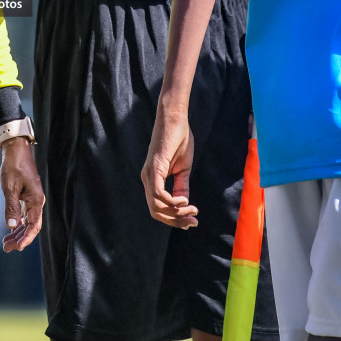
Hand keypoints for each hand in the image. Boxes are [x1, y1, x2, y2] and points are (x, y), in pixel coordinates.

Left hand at [0, 137, 44, 250]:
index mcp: (36, 201)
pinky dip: (17, 223)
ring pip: (27, 222)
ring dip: (17, 233)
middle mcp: (37, 202)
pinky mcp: (28, 197)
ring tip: (6, 243)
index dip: (26, 238)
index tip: (17, 248)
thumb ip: (11, 207)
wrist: (16, 150)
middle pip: (31, 226)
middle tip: (7, 248)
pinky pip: (25, 215)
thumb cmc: (13, 166)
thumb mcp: (9, 187)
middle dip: (20, 239)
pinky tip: (10, 229)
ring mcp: (33, 200)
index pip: (33, 226)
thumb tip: (11, 226)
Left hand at [142, 110, 196, 228]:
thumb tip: (184, 205)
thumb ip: (181, 187)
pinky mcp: (154, 167)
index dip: (174, 219)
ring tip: (192, 210)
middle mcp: (147, 178)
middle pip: (156, 212)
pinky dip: (172, 202)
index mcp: (152, 180)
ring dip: (176, 213)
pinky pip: (158, 193)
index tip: (191, 221)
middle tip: (193, 221)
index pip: (158, 208)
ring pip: (156, 206)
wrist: (175, 119)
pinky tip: (184, 202)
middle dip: (175, 221)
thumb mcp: (183, 169)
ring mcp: (149, 174)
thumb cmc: (179, 140)